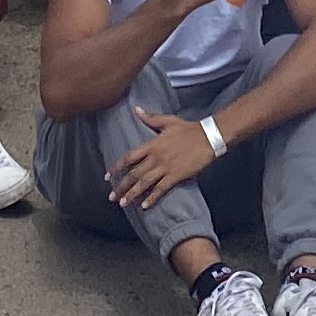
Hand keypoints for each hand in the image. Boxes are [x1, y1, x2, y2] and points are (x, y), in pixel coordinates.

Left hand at [109, 104, 223, 207]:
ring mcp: (166, 167)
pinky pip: (161, 189)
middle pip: (134, 174)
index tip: (107, 176)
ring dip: (133, 194)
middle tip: (112, 197)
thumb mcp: (168, 121)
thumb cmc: (188, 129)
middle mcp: (156, 157)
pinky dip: (152, 198)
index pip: (129, 157)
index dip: (117, 167)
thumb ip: (150, 118)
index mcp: (152, 144)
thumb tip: (137, 110)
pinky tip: (145, 206)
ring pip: (145, 183)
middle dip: (122, 186)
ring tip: (124, 204)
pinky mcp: (176, 175)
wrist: (207, 137)